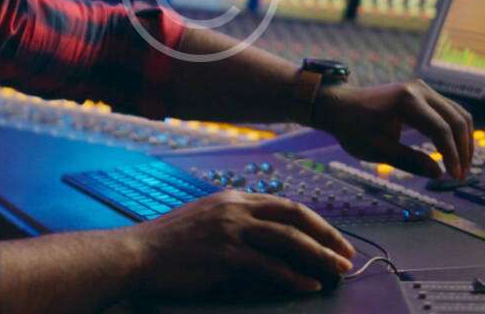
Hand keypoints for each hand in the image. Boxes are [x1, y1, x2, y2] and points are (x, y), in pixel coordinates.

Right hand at [128, 189, 354, 297]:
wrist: (137, 254)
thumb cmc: (171, 244)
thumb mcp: (207, 221)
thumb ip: (238, 223)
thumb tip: (273, 244)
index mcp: (233, 197)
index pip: (285, 204)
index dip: (314, 222)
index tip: (333, 239)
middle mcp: (235, 207)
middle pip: (294, 216)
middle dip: (326, 235)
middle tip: (347, 254)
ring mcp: (230, 229)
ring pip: (287, 239)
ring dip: (318, 256)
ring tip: (337, 271)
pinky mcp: (224, 254)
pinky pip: (269, 266)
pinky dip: (293, 277)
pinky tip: (309, 286)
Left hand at [312, 79, 473, 179]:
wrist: (339, 106)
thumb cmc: (353, 128)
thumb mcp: (377, 150)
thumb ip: (409, 161)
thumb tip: (439, 173)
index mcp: (407, 101)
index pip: (441, 130)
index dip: (452, 156)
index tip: (454, 178)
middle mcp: (419, 90)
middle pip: (456, 119)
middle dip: (463, 149)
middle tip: (460, 176)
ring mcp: (422, 89)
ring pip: (457, 113)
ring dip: (463, 140)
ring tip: (459, 166)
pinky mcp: (422, 93)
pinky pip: (448, 110)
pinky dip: (455, 130)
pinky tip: (452, 151)